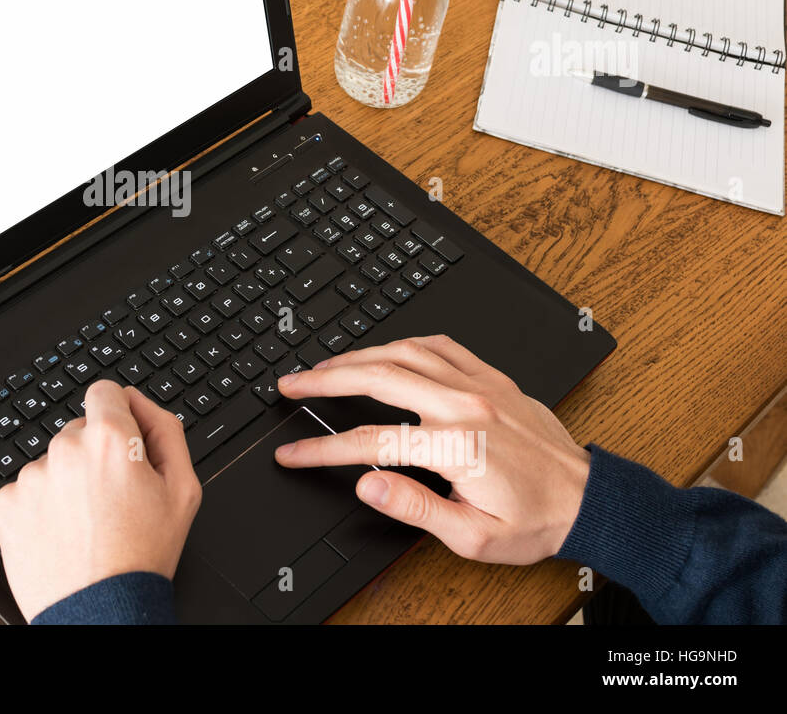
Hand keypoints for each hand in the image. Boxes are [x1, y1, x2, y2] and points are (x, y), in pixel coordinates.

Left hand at [0, 379, 201, 620]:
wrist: (100, 611)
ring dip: (67, 481)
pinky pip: (27, 489)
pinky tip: (62, 531)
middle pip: (79, 430)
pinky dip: (41, 505)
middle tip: (111, 497)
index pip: (105, 392)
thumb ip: (166, 430)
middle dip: (94, 454)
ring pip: (52, 462)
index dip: (118, 415)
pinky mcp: (7, 503)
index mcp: (109, 439)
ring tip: (86, 521)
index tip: (122, 443)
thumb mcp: (183, 489)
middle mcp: (65, 449)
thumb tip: (141, 403)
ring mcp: (31, 477)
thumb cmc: (142, 555)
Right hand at [274, 335, 589, 564]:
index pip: (370, 441)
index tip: (293, 452)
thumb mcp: (473, 536)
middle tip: (290, 384)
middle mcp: (466, 404)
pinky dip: (403, 343)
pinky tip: (384, 350)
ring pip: (404, 351)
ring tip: (324, 366)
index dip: (322, 447)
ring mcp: (480, 384)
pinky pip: (440, 345)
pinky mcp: (492, 378)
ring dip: (357, 355)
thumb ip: (415, 507)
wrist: (588, 500)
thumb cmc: (534, 521)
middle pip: (377, 376)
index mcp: (457, 445)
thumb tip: (367, 484)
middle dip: (324, 379)